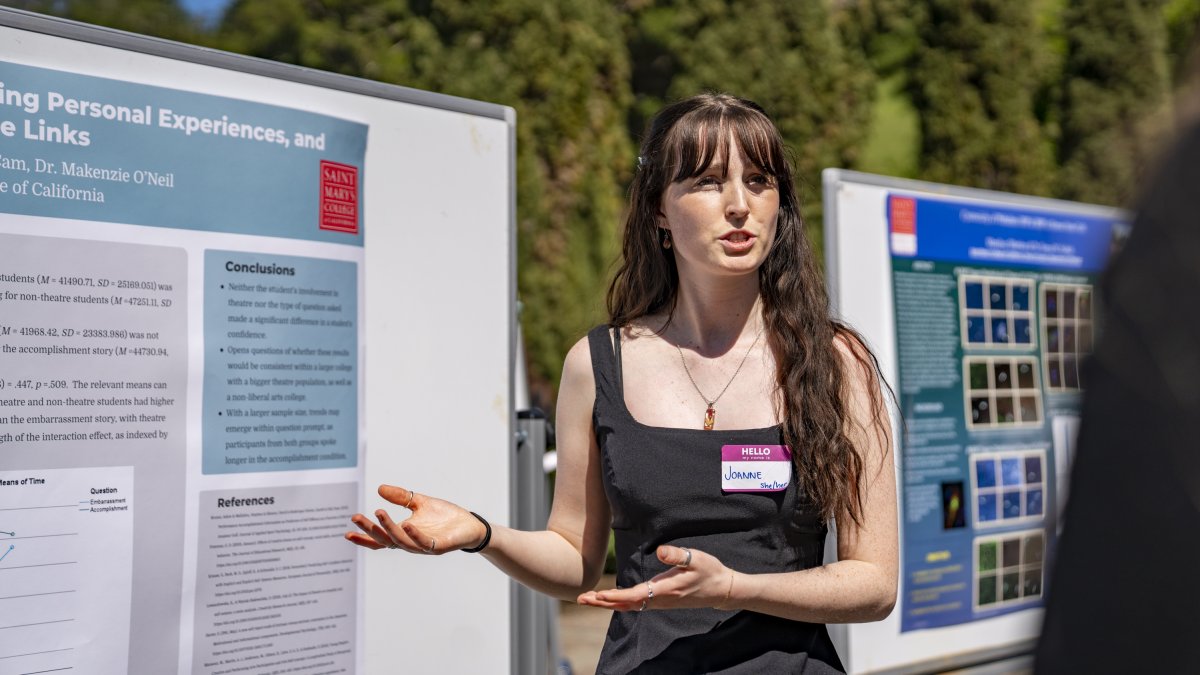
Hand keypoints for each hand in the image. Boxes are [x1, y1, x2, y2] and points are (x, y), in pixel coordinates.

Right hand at [345, 484, 486, 554]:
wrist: (470, 525)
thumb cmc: (445, 517)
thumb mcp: (420, 503)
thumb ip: (401, 497)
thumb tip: (379, 489)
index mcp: (404, 533)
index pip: (380, 538)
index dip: (364, 536)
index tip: (347, 532)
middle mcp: (411, 542)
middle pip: (386, 540)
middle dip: (371, 530)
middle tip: (357, 518)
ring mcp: (424, 546)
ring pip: (401, 542)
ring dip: (389, 529)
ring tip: (379, 514)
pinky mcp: (438, 547)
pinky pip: (424, 543)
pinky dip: (415, 535)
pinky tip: (408, 524)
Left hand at [576, 545, 734, 611]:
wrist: (721, 590)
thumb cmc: (709, 571)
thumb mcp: (696, 559)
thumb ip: (677, 555)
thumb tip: (659, 551)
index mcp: (666, 589)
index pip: (635, 596)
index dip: (616, 596)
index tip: (599, 595)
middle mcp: (660, 599)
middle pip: (626, 605)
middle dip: (603, 603)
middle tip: (581, 599)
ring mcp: (660, 602)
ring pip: (629, 606)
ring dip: (608, 604)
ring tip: (588, 599)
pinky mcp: (661, 601)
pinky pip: (635, 605)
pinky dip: (619, 603)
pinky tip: (609, 600)